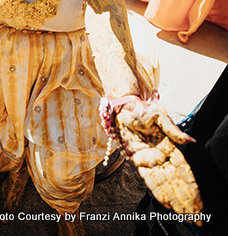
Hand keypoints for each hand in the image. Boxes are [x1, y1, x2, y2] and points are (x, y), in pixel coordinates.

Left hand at [115, 99, 202, 218]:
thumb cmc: (143, 109)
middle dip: (186, 199)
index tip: (199, 201)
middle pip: (176, 182)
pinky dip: (158, 192)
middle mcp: (162, 156)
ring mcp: (150, 160)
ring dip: (174, 200)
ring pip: (164, 184)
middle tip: (195, 216)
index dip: (191, 187)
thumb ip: (174, 130)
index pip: (184, 171)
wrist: (123, 108)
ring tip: (185, 214)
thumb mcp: (160, 116)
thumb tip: (190, 140)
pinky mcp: (137, 161)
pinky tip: (166, 203)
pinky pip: (149, 179)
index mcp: (170, 146)